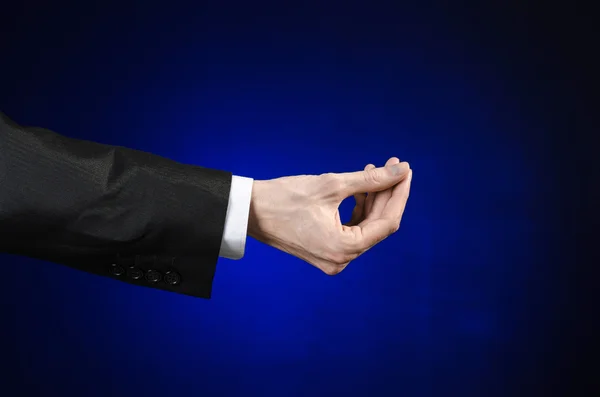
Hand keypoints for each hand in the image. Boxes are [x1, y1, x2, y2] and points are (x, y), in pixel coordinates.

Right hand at [247, 157, 412, 274]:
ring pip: (364, 226)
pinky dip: (357, 209)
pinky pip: (350, 230)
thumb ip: (370, 179)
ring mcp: (332, 258)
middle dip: (386, 193)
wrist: (249, 211)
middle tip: (393, 165)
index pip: (387, 223)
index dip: (399, 194)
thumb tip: (401, 170)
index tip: (405, 171)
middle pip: (376, 225)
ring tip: (376, 170)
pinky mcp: (325, 251)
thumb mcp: (332, 186)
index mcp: (344, 249)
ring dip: (372, 199)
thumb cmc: (285, 198)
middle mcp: (341, 260)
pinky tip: (361, 188)